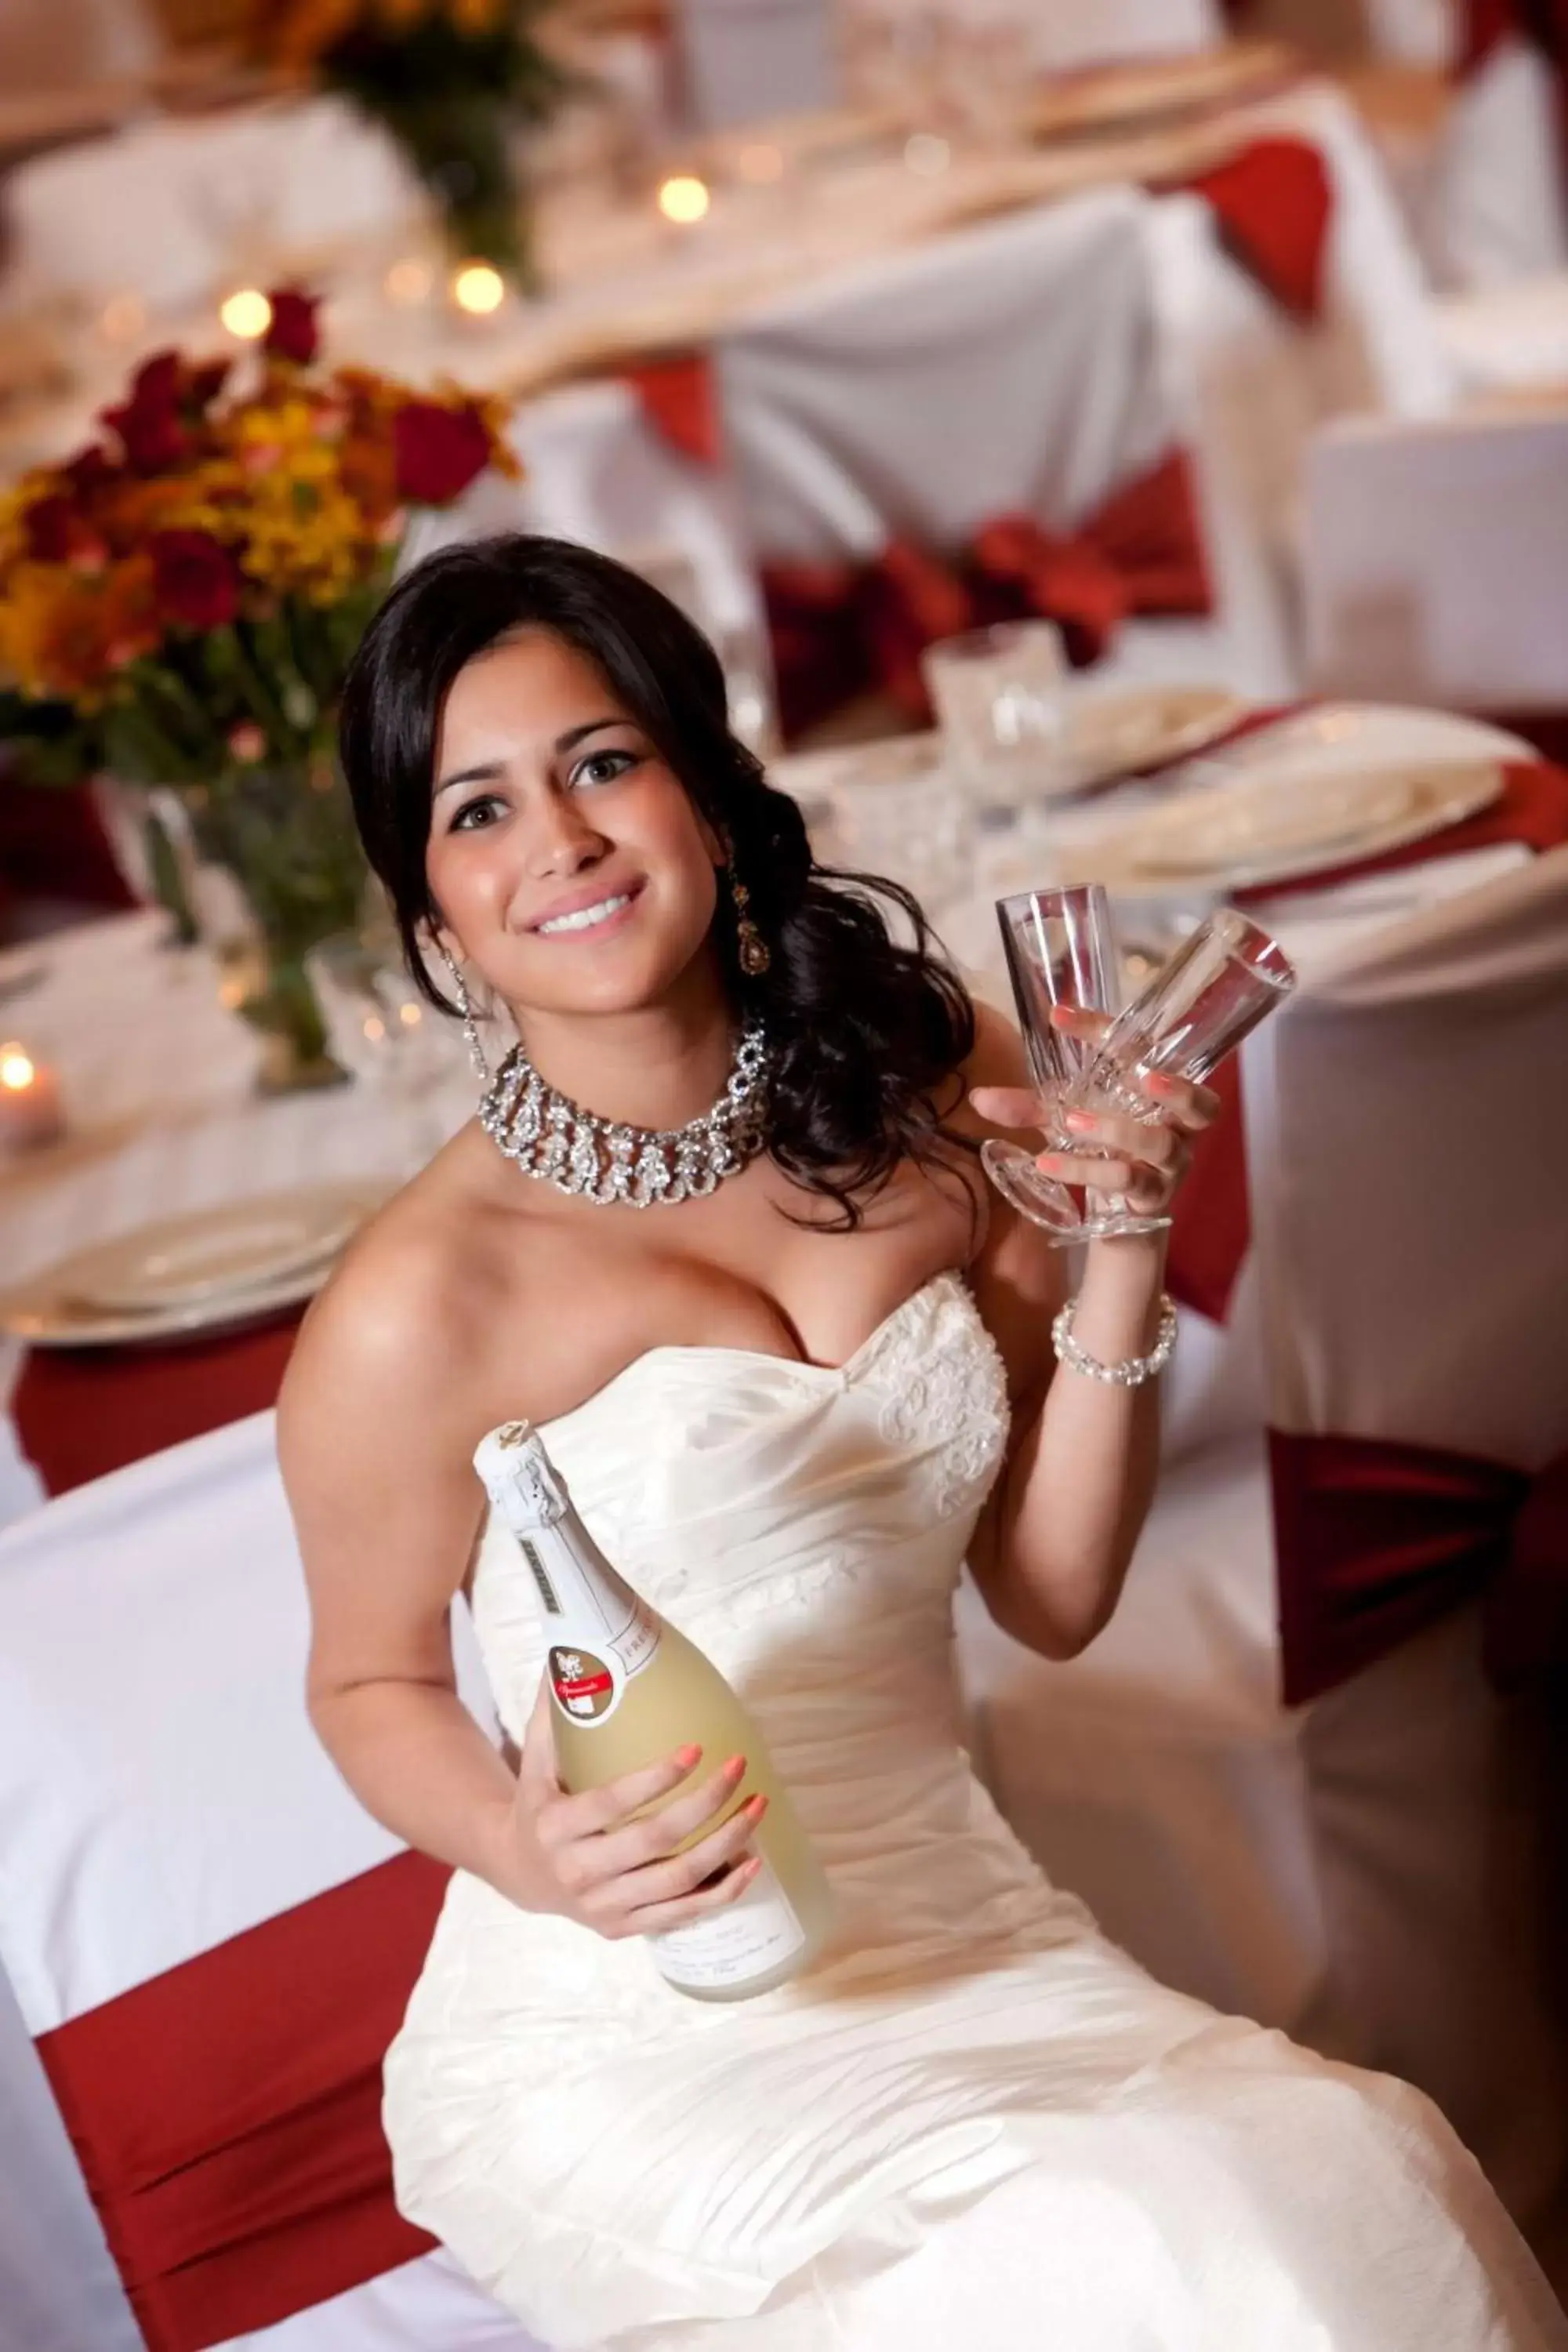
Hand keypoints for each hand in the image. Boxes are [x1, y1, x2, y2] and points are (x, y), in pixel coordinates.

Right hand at [511, 1680, 765, 1941]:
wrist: (520, 1873)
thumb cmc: (540, 1801)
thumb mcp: (535, 1758)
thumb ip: (556, 1709)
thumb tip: (571, 1647)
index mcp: (555, 1826)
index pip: (611, 1804)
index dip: (655, 1779)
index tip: (695, 1749)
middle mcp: (577, 1871)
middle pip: (654, 1841)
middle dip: (704, 1804)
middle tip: (739, 1768)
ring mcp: (603, 1906)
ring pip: (677, 1880)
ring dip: (726, 1845)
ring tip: (759, 1806)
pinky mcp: (623, 1928)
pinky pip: (682, 1914)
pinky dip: (722, 1892)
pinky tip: (753, 1863)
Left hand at [970, 1005, 1221, 1222]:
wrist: (1120, 1215)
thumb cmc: (1101, 1151)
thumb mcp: (1062, 1122)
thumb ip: (1027, 1108)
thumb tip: (979, 1098)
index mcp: (1157, 1090)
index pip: (1144, 1048)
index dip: (1104, 1029)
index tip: (1057, 1016)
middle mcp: (1176, 1125)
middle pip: (1198, 1102)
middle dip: (1172, 1087)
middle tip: (1138, 1074)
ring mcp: (1170, 1164)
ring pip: (1160, 1145)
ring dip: (1118, 1131)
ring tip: (1072, 1123)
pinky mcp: (1154, 1198)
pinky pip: (1129, 1182)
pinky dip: (1087, 1171)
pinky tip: (1048, 1163)